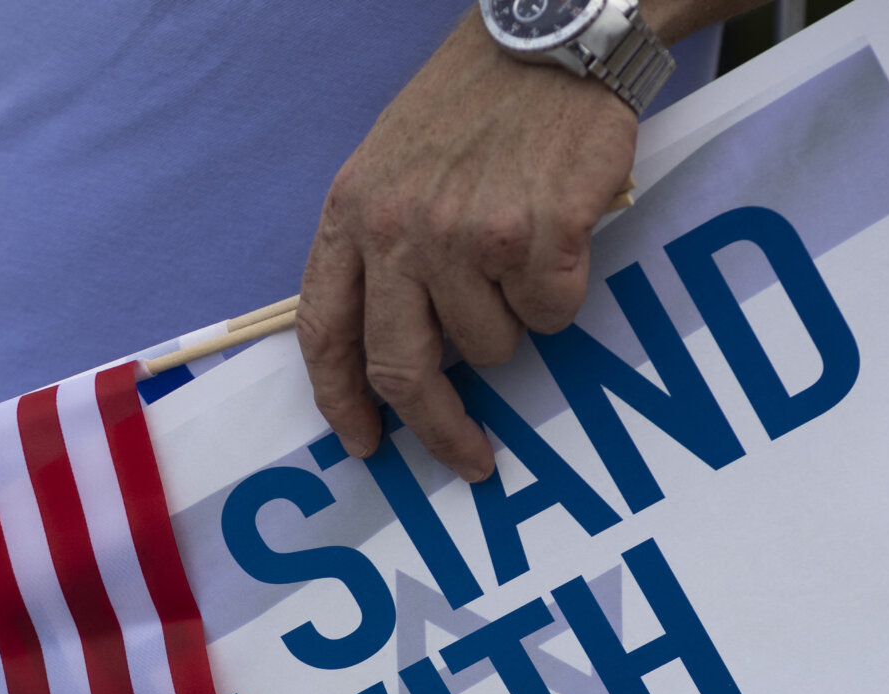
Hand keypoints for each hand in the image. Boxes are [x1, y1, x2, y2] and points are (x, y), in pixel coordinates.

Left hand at [299, 10, 635, 481]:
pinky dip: (563, 292)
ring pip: (494, 346)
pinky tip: (561, 237)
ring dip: (515, 325)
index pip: (325, 331)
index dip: (341, 401)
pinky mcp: (538, 236)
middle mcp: (402, 230)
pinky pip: (552, 313)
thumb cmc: (474, 106)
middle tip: (471, 457)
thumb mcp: (392, 163)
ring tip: (524, 259)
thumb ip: (378, 247)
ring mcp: (469, 236)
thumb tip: (391, 351)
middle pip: (404, 368)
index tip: (366, 443)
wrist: (550, 38)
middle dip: (439, 428)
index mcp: (353, 212)